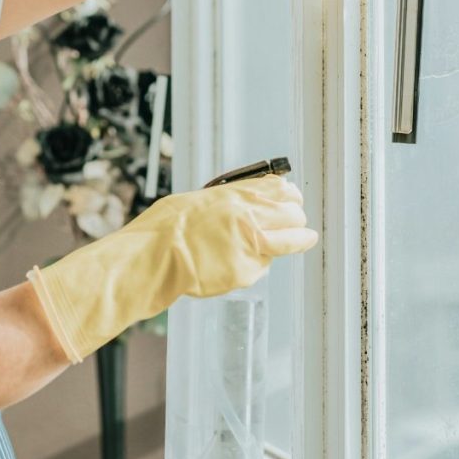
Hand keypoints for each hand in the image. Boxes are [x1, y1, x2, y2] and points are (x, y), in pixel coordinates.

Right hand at [26, 174, 316, 363]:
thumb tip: (240, 202)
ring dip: (300, 238)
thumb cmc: (164, 228)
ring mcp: (251, 244)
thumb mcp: (197, 200)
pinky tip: (254, 262)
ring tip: (307, 238)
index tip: (291, 197)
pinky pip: (264, 266)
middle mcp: (249, 215)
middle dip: (296, 217)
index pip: (279, 188)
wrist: (152, 258)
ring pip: (293, 239)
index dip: (288, 194)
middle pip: (293, 213)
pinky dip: (261, 264)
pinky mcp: (247, 271)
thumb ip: (225, 202)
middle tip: (299, 222)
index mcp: (236, 194)